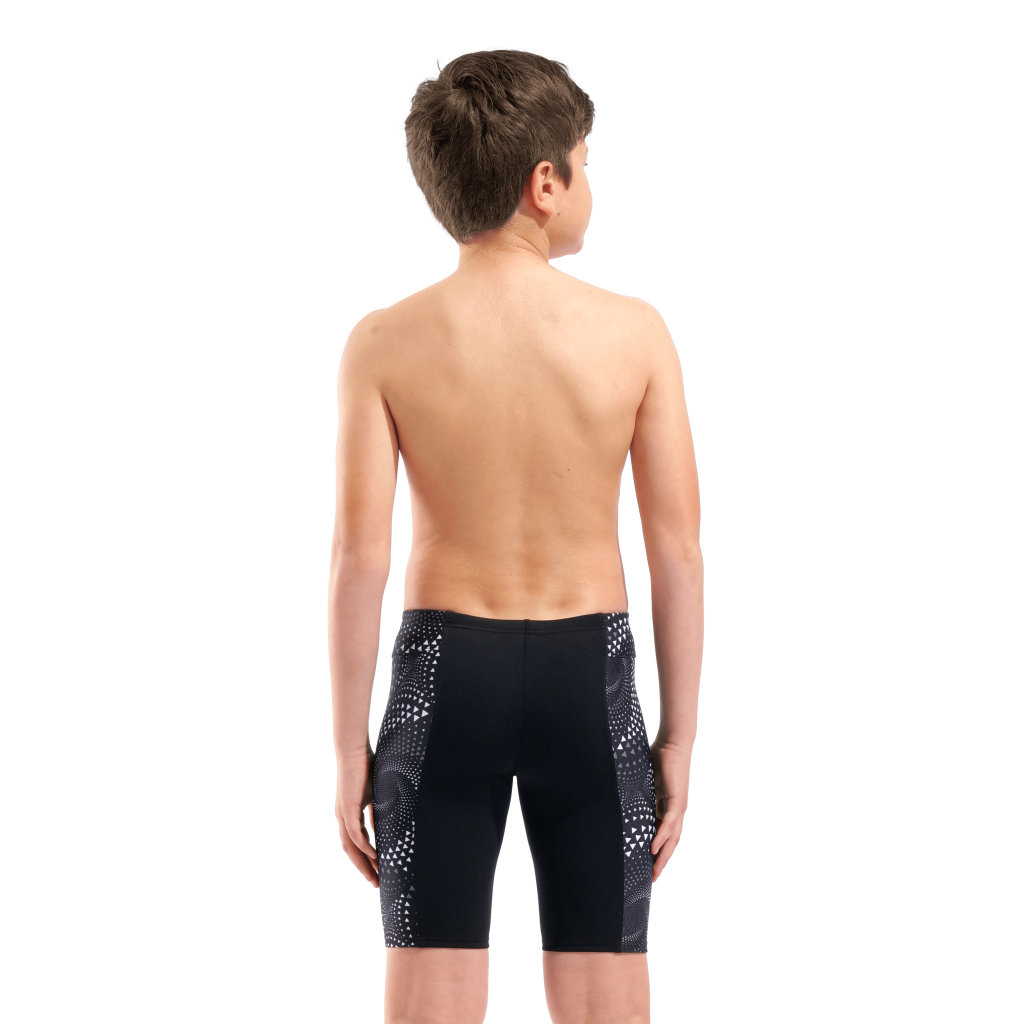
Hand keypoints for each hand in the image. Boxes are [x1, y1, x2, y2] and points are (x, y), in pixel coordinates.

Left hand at [335, 735, 378, 889]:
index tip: (377, 871)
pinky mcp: (347, 808)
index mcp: (348, 813)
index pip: (356, 842)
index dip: (365, 858)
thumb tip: (389, 824)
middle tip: (376, 883)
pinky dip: (365, 847)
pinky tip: (375, 856)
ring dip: (363, 863)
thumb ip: (378, 809)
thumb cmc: (366, 765)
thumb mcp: (376, 792)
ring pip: (351, 847)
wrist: (354, 748)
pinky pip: (356, 835)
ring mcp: (343, 814)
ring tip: (376, 877)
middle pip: (350, 851)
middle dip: (363, 868)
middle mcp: (342, 817)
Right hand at [650, 739, 691, 884]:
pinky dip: (663, 836)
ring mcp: (678, 807)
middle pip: (671, 843)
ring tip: (655, 871)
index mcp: (667, 808)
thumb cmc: (658, 758)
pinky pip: (669, 822)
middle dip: (662, 862)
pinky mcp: (677, 799)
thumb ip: (637, 794)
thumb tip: (618, 800)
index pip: (664, 835)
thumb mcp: (644, 782)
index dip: (658, 852)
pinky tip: (655, 848)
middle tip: (652, 879)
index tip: (648, 867)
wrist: (673, 743)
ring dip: (664, 856)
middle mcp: (675, 811)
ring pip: (672, 837)